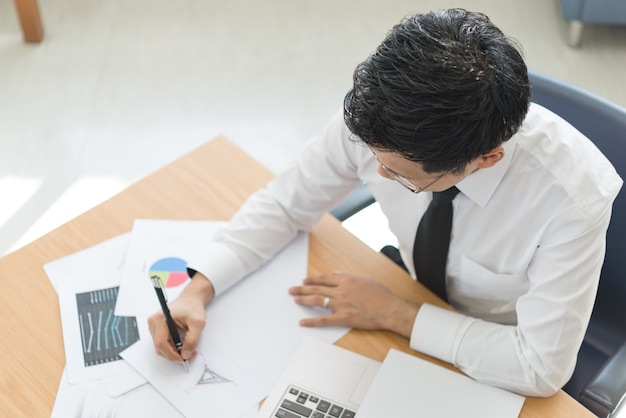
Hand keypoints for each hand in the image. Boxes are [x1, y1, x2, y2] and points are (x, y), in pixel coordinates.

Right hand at [148, 273, 214, 363]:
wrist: (191, 299)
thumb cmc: (193, 307)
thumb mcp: (198, 323)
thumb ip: (192, 340)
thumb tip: (185, 354)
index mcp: (161, 318)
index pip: (161, 343)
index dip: (172, 354)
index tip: (183, 359)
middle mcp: (154, 321)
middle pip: (159, 347)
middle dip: (173, 355)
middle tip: (188, 357)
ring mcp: (154, 325)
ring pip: (160, 347)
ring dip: (173, 352)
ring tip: (187, 351)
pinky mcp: (157, 328)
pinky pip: (162, 343)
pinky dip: (172, 347)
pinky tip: (182, 346)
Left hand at [288, 272, 419, 337]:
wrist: (390, 309)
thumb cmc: (381, 294)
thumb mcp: (365, 278)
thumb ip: (348, 275)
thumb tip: (336, 273)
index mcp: (346, 280)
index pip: (324, 279)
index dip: (312, 280)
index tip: (304, 281)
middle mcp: (341, 291)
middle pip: (317, 289)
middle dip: (302, 289)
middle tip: (292, 290)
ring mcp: (341, 305)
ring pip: (317, 301)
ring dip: (304, 300)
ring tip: (295, 299)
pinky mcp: (343, 318)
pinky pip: (324, 320)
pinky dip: (312, 321)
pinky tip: (303, 322)